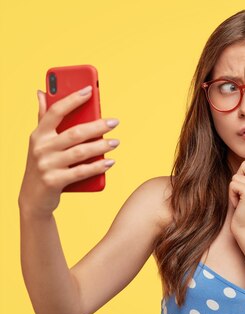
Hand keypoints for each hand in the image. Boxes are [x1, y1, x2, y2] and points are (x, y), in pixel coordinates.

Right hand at [18, 87, 119, 215]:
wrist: (33, 198)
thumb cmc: (43, 163)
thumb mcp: (40, 141)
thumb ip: (43, 117)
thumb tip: (40, 91)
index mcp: (38, 134)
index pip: (55, 111)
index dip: (72, 99)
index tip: (90, 90)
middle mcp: (41, 148)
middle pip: (74, 133)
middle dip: (97, 126)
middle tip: (115, 122)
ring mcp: (47, 165)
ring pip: (80, 152)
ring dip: (101, 146)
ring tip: (116, 142)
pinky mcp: (54, 181)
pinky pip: (80, 172)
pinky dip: (97, 167)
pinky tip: (110, 162)